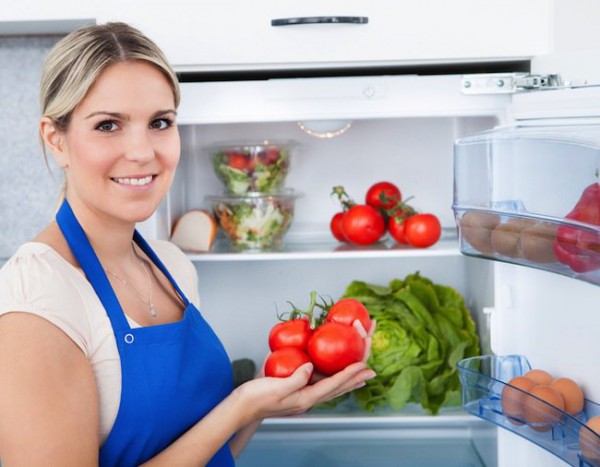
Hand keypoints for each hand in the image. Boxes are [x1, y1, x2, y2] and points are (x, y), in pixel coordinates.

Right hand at [235, 318, 376, 421]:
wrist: (242, 406)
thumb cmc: (257, 397)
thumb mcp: (276, 387)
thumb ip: (295, 378)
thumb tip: (310, 366)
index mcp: (306, 398)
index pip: (333, 384)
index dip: (349, 373)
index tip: (363, 365)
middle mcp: (309, 397)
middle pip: (338, 386)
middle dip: (356, 377)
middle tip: (372, 370)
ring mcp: (304, 394)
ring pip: (332, 385)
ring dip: (349, 377)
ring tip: (362, 372)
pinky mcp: (298, 388)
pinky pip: (321, 381)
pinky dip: (333, 375)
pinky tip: (335, 369)